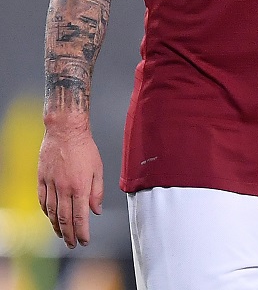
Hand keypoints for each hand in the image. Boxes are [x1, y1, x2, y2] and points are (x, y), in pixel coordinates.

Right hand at [37, 118, 103, 247]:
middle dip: (70, 234)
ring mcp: (51, 184)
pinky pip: (42, 201)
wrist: (65, 131)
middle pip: (65, 218)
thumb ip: (97, 192)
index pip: (80, 216)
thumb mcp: (98, 169)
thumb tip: (96, 211)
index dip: (82, 231)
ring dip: (57, 227)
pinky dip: (46, 212)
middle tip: (73, 244)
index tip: (84, 241)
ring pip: (52, 212)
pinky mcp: (41, 179)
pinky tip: (50, 218)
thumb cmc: (84, 147)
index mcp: (80, 186)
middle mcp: (64, 188)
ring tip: (62, 235)